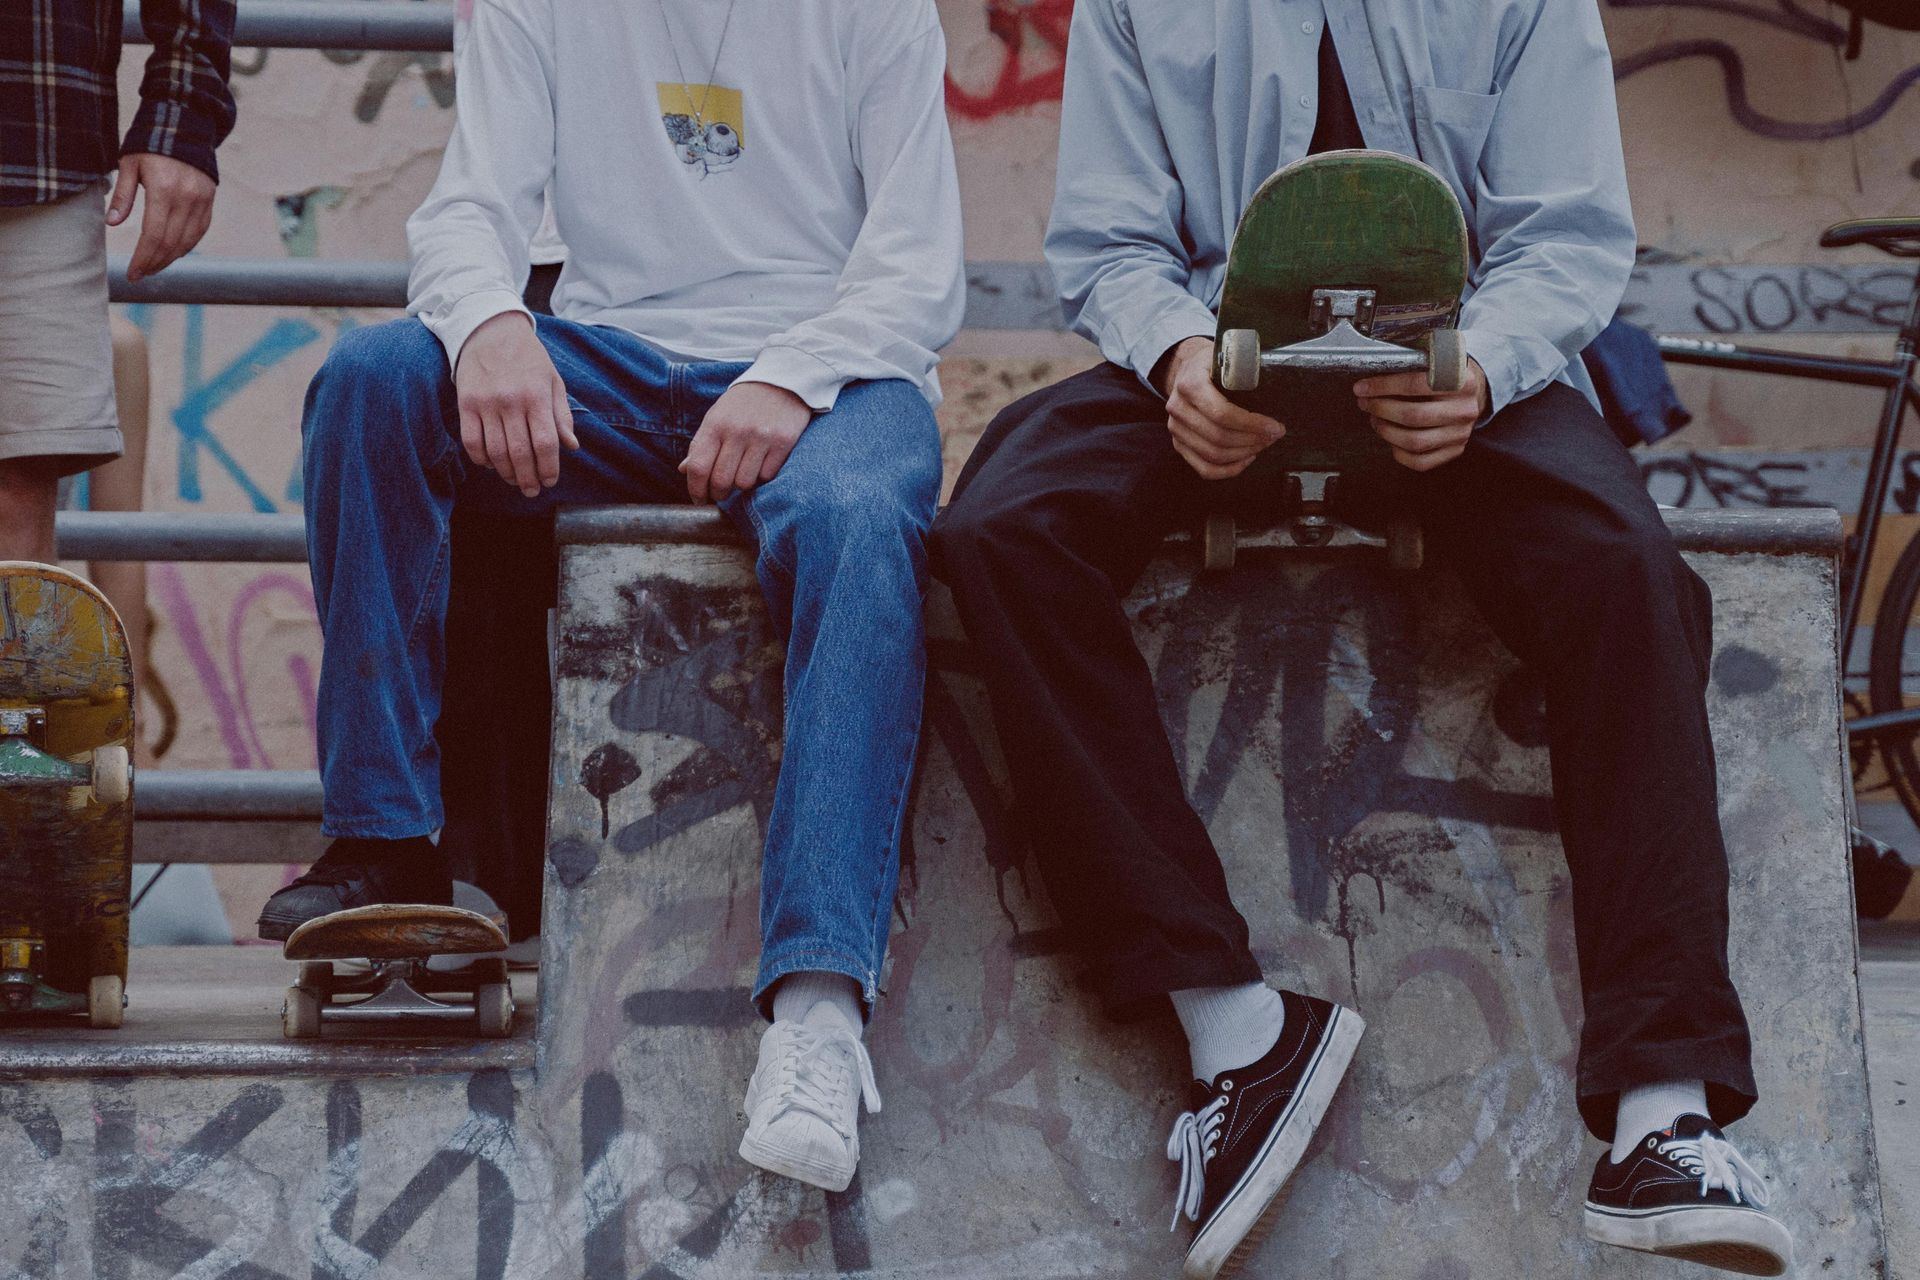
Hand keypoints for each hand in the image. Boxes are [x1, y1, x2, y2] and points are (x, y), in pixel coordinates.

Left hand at [109, 154, 215, 282]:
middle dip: (154, 263)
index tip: (132, 272)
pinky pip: (199, 231)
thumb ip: (123, 194)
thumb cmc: (150, 143)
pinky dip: (186, 246)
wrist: (185, 125)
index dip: (142, 258)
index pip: (154, 236)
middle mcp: (187, 199)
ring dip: (170, 259)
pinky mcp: (209, 201)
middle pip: (171, 244)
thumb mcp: (129, 164)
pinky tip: (173, 253)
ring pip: (187, 242)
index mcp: (164, 190)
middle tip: (140, 274)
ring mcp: (201, 201)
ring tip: (153, 266)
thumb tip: (112, 223)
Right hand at [454, 312, 579, 496]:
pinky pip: (471, 441)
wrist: (490, 329)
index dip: (548, 468)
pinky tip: (492, 465)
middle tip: (532, 490)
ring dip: (506, 473)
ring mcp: (486, 403)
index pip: (545, 443)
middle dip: (528, 478)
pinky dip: (481, 459)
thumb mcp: (553, 381)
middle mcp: (511, 401)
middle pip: (519, 453)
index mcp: (537, 396)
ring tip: (515, 480)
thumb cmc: (528, 358)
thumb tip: (571, 447)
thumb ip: (562, 415)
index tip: (550, 481)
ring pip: (495, 452)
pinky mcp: (466, 403)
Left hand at [680, 382, 811, 502]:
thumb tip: (684, 470)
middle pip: (721, 480)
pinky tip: (760, 465)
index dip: (695, 489)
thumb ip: (701, 444)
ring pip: (745, 482)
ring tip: (743, 475)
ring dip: (742, 485)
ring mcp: (761, 438)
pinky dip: (762, 477)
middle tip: (721, 494)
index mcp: (715, 424)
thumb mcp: (717, 417)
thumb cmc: (743, 403)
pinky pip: (767, 476)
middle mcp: (737, 431)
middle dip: (719, 494)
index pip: (698, 467)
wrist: (781, 382)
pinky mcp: (783, 443)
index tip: (699, 499)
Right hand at [1157, 336, 1283, 480]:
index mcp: (1190, 383)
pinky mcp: (1179, 444)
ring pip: (1213, 455)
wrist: (1186, 369)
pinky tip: (1246, 459)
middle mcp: (1178, 408)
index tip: (1274, 426)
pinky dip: (1228, 470)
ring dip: (1244, 454)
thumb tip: (1278, 381)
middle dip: (1252, 440)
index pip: (1222, 413)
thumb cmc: (1211, 363)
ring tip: (1262, 444)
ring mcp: (1176, 429)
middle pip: (1218, 438)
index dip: (1252, 424)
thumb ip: (1243, 368)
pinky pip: (1204, 468)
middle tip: (1273, 435)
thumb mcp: (1226, 355)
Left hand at [1355, 359, 1490, 471]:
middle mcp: (1464, 409)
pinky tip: (1390, 438)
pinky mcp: (1454, 451)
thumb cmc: (1446, 377)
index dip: (1383, 387)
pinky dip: (1398, 452)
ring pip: (1415, 442)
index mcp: (1462, 381)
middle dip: (1380, 409)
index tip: (1362, 387)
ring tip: (1375, 418)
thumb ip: (1414, 364)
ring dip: (1386, 431)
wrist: (1472, 395)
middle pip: (1413, 416)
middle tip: (1365, 403)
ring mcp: (1460, 433)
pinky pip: (1420, 462)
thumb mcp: (1438, 362)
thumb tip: (1374, 371)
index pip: (1415, 384)